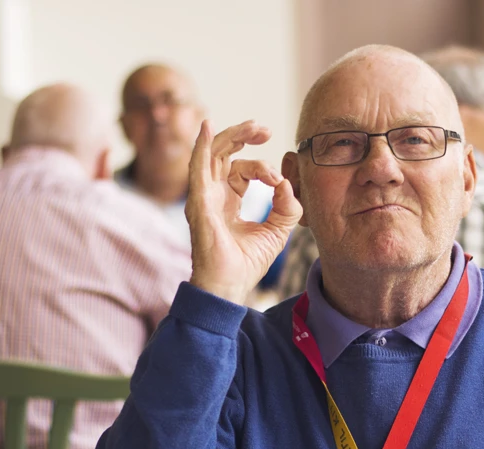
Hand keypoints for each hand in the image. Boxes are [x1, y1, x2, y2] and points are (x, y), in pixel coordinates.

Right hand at [185, 120, 302, 303]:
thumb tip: (286, 183)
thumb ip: (286, 207)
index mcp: (229, 198)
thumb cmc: (247, 262)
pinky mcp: (199, 202)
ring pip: (212, 154)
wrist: (230, 286)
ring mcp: (203, 196)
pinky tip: (207, 128)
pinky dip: (201, 146)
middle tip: (265, 129)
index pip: (243, 169)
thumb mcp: (277, 230)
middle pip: (224, 153)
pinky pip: (197, 168)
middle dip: (244, 135)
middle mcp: (213, 193)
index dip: (263, 168)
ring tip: (254, 127)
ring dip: (232, 135)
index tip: (279, 181)